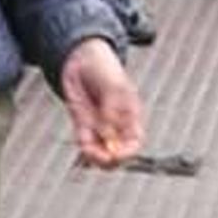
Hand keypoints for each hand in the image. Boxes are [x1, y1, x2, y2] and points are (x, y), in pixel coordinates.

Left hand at [60, 37, 143, 167]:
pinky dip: (85, 147)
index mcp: (130, 117)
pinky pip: (85, 140)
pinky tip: (84, 147)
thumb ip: (112, 109)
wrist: (82, 58)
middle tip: (103, 158)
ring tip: (90, 154)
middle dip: (112, 159)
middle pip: (118, 151)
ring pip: (101, 150)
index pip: (135, 142)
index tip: (119, 154)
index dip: (129, 152)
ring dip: (96, 157)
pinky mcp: (82, 122)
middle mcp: (115, 125)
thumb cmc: (104, 69)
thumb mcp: (113, 86)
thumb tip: (108, 133)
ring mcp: (98, 124)